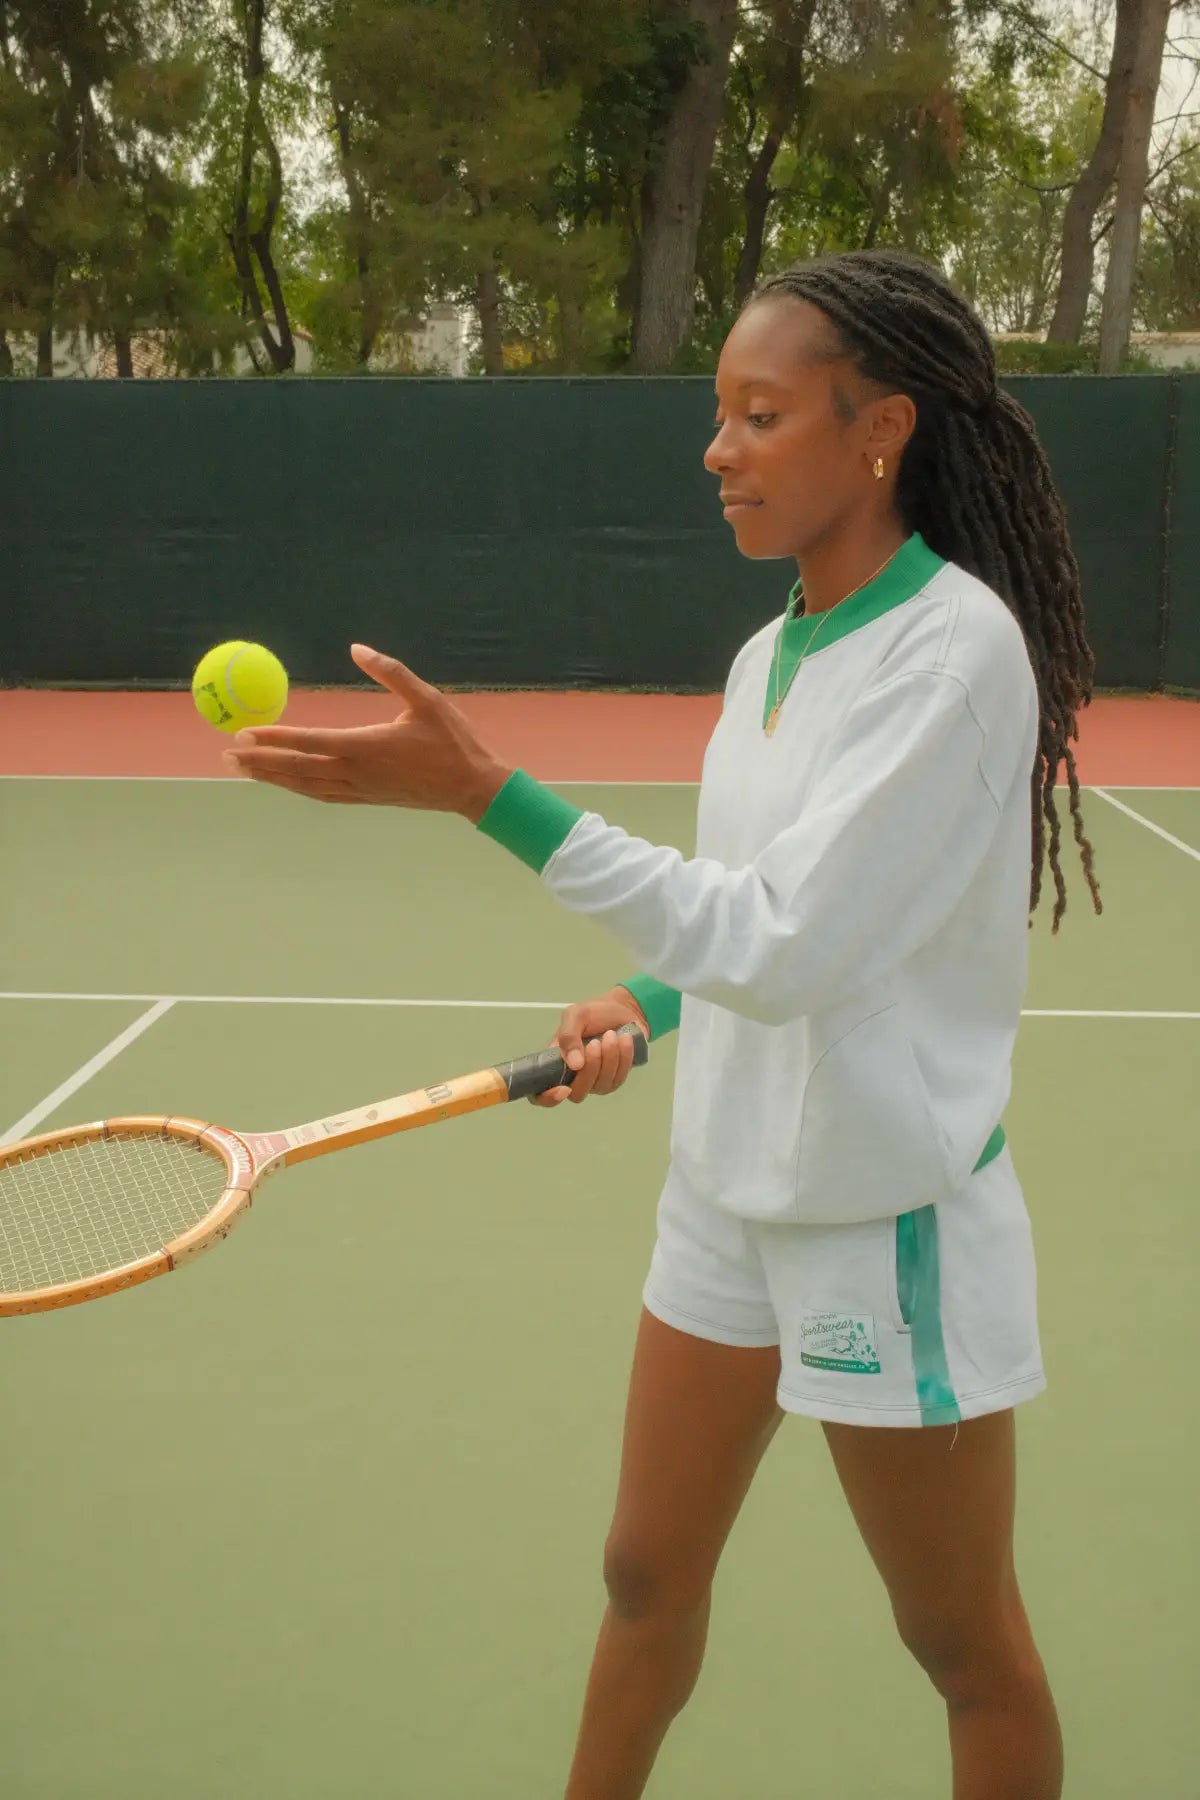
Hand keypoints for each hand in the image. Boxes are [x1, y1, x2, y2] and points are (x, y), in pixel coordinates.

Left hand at [223, 644, 511, 820]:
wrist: (473, 788)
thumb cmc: (453, 741)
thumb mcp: (427, 698)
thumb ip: (391, 671)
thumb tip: (357, 647)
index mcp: (367, 746)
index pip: (310, 742)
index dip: (274, 737)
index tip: (245, 731)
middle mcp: (357, 772)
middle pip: (297, 768)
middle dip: (259, 761)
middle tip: (226, 753)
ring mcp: (360, 790)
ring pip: (305, 785)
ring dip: (272, 777)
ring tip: (242, 769)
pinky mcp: (367, 798)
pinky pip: (321, 794)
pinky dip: (296, 788)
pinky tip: (284, 783)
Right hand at [531, 988, 651, 1108]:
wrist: (622, 1010)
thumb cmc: (594, 1013)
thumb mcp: (575, 1016)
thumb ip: (568, 1036)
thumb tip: (574, 1065)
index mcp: (555, 1063)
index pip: (542, 1094)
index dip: (547, 1098)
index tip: (563, 1088)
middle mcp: (573, 1078)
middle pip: (577, 1093)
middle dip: (589, 1069)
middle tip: (595, 1043)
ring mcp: (595, 1082)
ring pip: (600, 1085)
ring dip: (608, 1058)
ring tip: (611, 1034)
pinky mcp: (615, 1079)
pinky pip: (619, 1078)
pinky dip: (623, 1058)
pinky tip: (624, 1039)